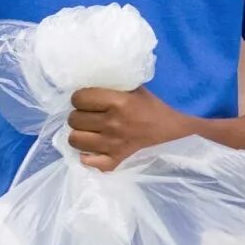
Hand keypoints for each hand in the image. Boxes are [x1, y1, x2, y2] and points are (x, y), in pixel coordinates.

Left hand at [67, 86, 189, 171]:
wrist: (170, 127)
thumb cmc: (150, 105)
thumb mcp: (133, 87)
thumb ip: (110, 85)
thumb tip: (85, 82)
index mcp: (118, 102)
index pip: (79, 98)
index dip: (80, 98)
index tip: (87, 100)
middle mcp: (113, 123)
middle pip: (74, 119)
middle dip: (79, 115)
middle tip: (89, 115)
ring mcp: (112, 144)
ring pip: (74, 140)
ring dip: (79, 134)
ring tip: (89, 131)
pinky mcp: (116, 159)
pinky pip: (88, 162)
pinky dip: (87, 157)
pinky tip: (92, 149)